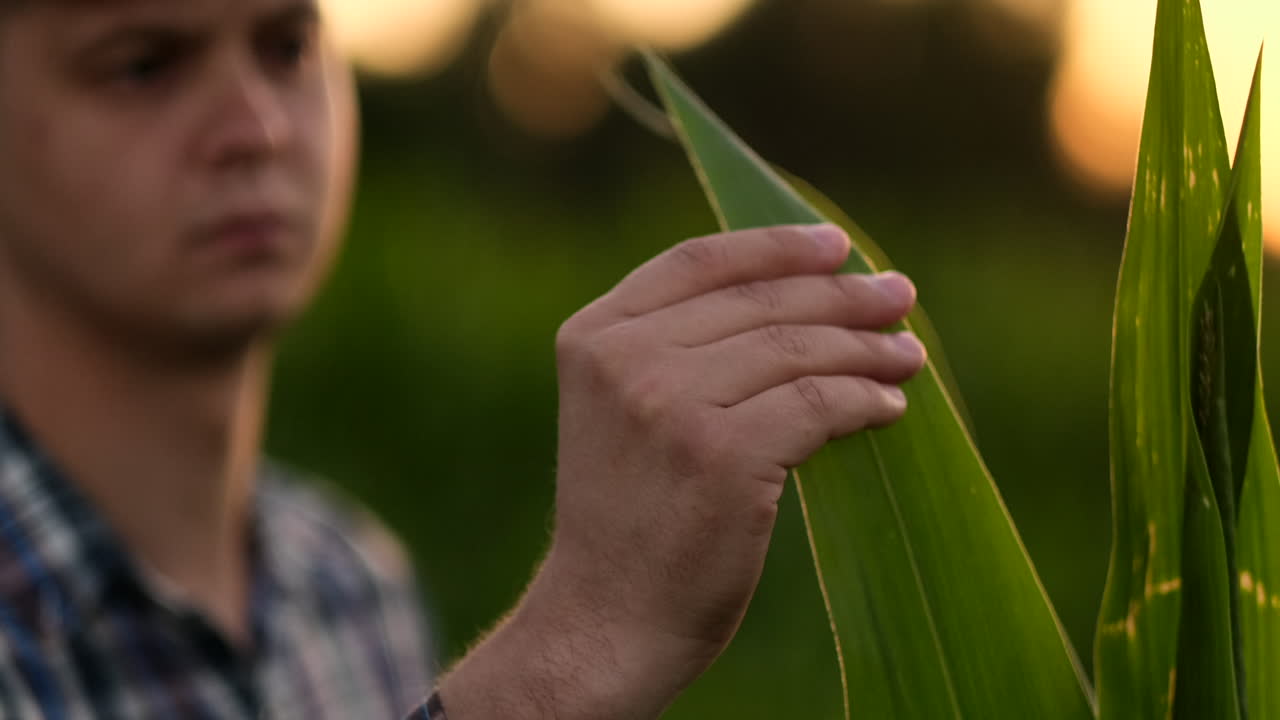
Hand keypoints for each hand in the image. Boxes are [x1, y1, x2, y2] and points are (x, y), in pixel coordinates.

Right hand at [438, 224, 924, 718]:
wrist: (606, 618)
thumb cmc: (628, 517)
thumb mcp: (623, 411)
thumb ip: (675, 348)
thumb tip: (796, 295)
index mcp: (594, 336)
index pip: (697, 262)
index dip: (774, 246)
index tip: (835, 245)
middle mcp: (625, 359)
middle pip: (759, 302)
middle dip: (842, 294)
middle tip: (898, 295)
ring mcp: (670, 404)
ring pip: (797, 349)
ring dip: (866, 348)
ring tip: (908, 354)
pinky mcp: (722, 455)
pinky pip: (818, 404)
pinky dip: (865, 400)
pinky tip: (890, 408)